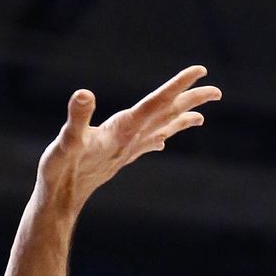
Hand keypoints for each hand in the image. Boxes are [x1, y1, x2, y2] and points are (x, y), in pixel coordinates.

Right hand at [38, 65, 219, 213]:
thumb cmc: (59, 172)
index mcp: (122, 130)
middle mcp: (130, 141)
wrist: (58, 204)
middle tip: (216, 92)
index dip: (178, 86)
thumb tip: (84, 94)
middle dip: (191, 102)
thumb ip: (77, 118)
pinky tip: (163, 141)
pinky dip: (158, 138)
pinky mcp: (117, 160)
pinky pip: (145, 146)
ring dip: (180, 121)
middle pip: (166, 116)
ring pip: (160, 131)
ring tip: (200, 116)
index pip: (156, 103)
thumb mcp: (65, 142)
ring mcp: (125, 152)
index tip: (201, 71)